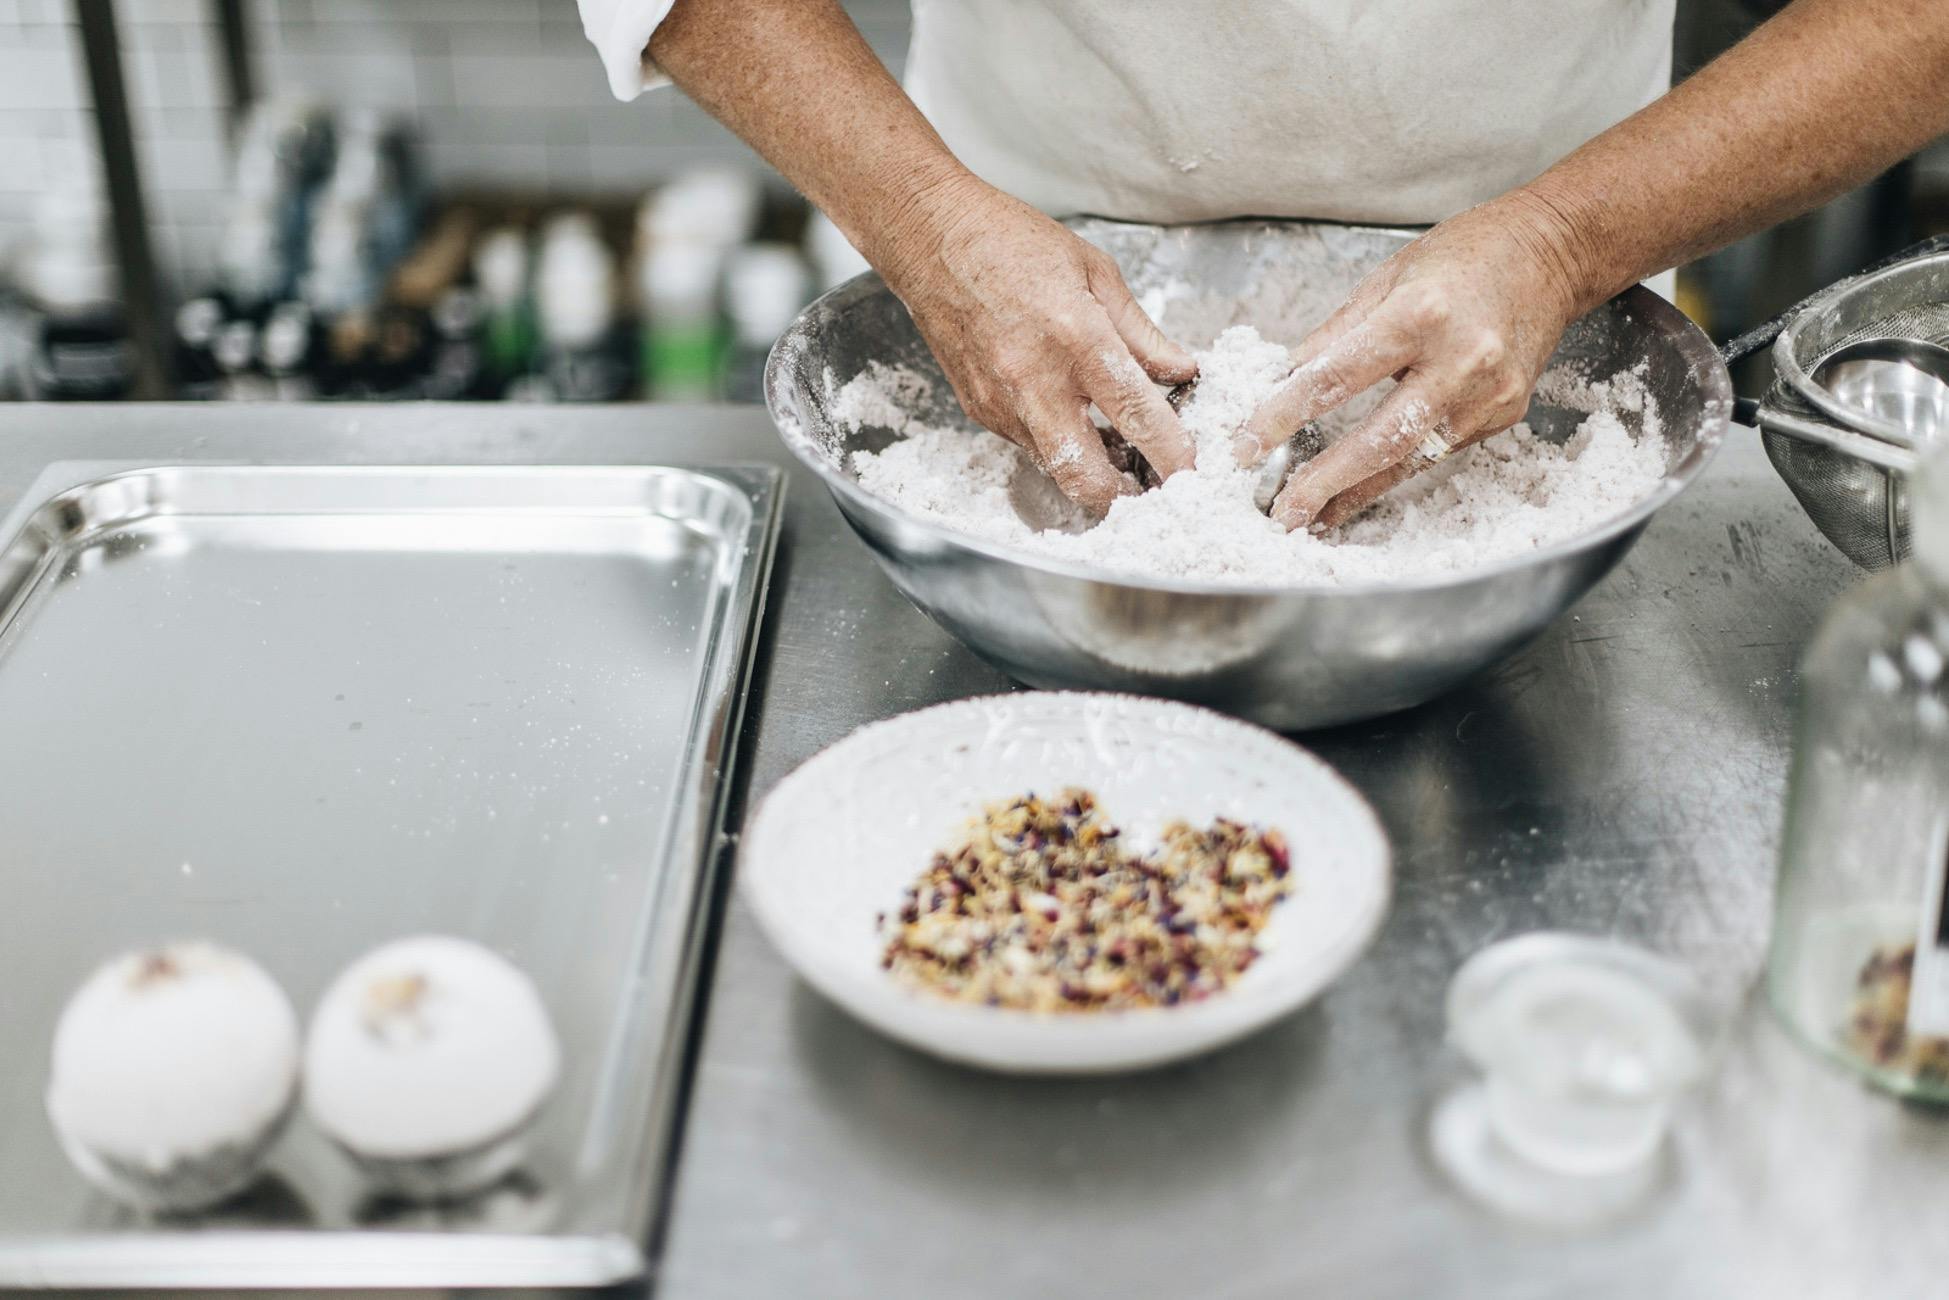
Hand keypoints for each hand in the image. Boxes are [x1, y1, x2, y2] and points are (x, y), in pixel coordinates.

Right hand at [878, 175, 1197, 512]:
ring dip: (1091, 468)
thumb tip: (1178, 369)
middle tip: (1149, 484)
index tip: (1190, 469)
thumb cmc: (1010, 244)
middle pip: (1085, 477)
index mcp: (1076, 339)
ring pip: (1055, 468)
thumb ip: (1140, 332)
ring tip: (1115, 446)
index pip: (1135, 415)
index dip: (1171, 452)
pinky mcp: (979, 411)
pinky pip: (1028, 444)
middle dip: (1123, 495)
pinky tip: (1070, 416)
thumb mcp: (1094, 272)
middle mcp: (1035, 382)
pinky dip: (1057, 442)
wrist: (932, 239)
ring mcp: (1001, 404)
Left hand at [1238, 194, 1583, 530]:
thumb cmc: (1467, 255)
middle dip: (1324, 480)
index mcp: (1419, 314)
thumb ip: (1334, 335)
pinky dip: (1393, 475)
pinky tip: (1358, 492)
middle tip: (1282, 512)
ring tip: (1312, 517)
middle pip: (1380, 438)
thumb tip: (1283, 381)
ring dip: (1355, 493)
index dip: (1282, 417)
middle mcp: (1460, 360)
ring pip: (1411, 459)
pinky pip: (1437, 452)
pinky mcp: (1503, 415)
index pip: (1334, 378)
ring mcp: (1487, 395)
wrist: (1553, 253)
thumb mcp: (1388, 277)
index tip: (1244, 446)